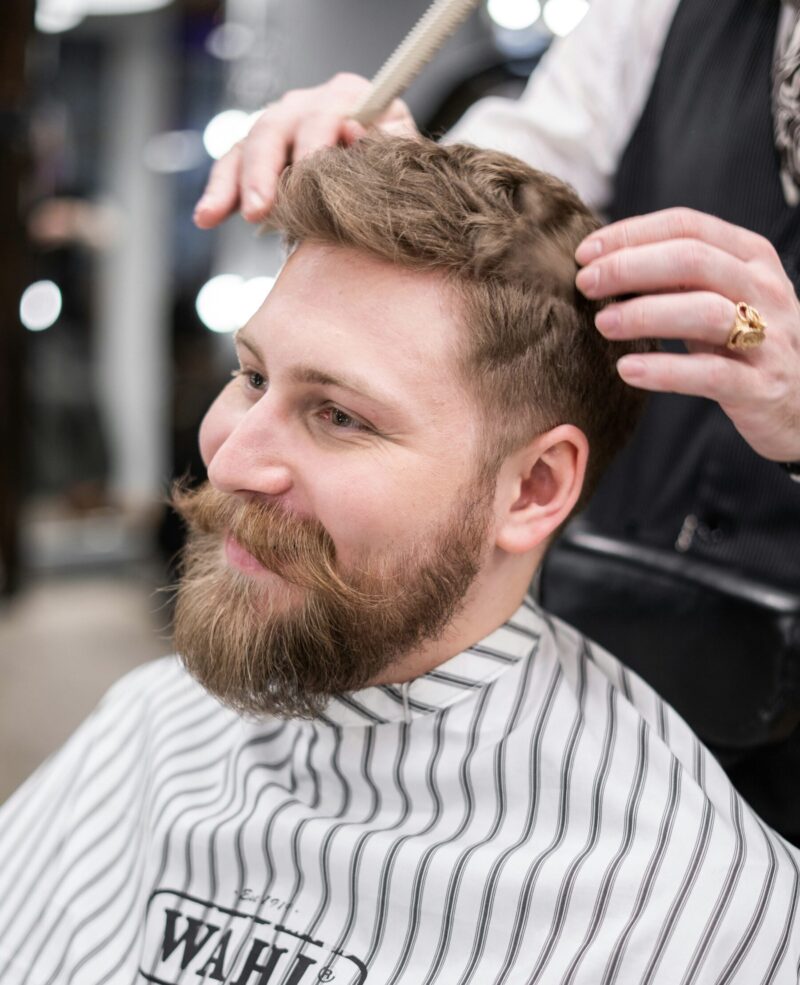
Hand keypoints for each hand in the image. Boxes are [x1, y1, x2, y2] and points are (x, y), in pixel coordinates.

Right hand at [193, 73, 417, 228]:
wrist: (387, 173)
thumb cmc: (397, 164)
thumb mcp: (406, 153)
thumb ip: (392, 144)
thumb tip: (354, 134)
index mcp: (346, 97)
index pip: (321, 116)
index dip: (312, 147)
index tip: (307, 176)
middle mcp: (306, 105)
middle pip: (274, 129)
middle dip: (263, 172)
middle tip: (260, 209)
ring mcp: (280, 127)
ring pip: (246, 147)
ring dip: (230, 184)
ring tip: (214, 214)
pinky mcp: (260, 154)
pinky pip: (232, 168)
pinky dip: (219, 193)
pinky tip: (206, 216)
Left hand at [574, 207, 799, 462]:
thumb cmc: (746, 344)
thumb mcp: (719, 298)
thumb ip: (675, 277)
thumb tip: (600, 262)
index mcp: (750, 256)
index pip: (687, 226)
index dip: (631, 235)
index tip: (584, 253)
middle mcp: (764, 289)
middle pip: (693, 260)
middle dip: (630, 267)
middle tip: (585, 285)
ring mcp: (769, 338)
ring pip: (705, 312)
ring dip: (646, 314)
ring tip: (603, 323)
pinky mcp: (762, 387)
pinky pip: (711, 374)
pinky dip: (665, 370)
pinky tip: (626, 370)